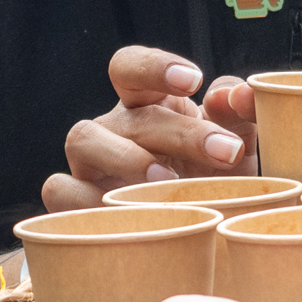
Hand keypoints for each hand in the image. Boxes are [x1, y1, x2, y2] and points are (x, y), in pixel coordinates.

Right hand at [46, 45, 252, 210]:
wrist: (204, 236)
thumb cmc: (215, 180)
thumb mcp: (238, 145)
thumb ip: (241, 114)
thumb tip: (237, 95)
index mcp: (147, 105)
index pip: (129, 67)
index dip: (154, 66)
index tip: (194, 81)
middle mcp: (113, 128)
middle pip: (129, 115)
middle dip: (181, 133)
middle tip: (226, 154)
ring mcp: (88, 163)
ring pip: (81, 139)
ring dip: (126, 158)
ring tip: (167, 181)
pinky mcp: (73, 200)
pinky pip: (60, 189)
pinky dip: (88, 199)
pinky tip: (128, 216)